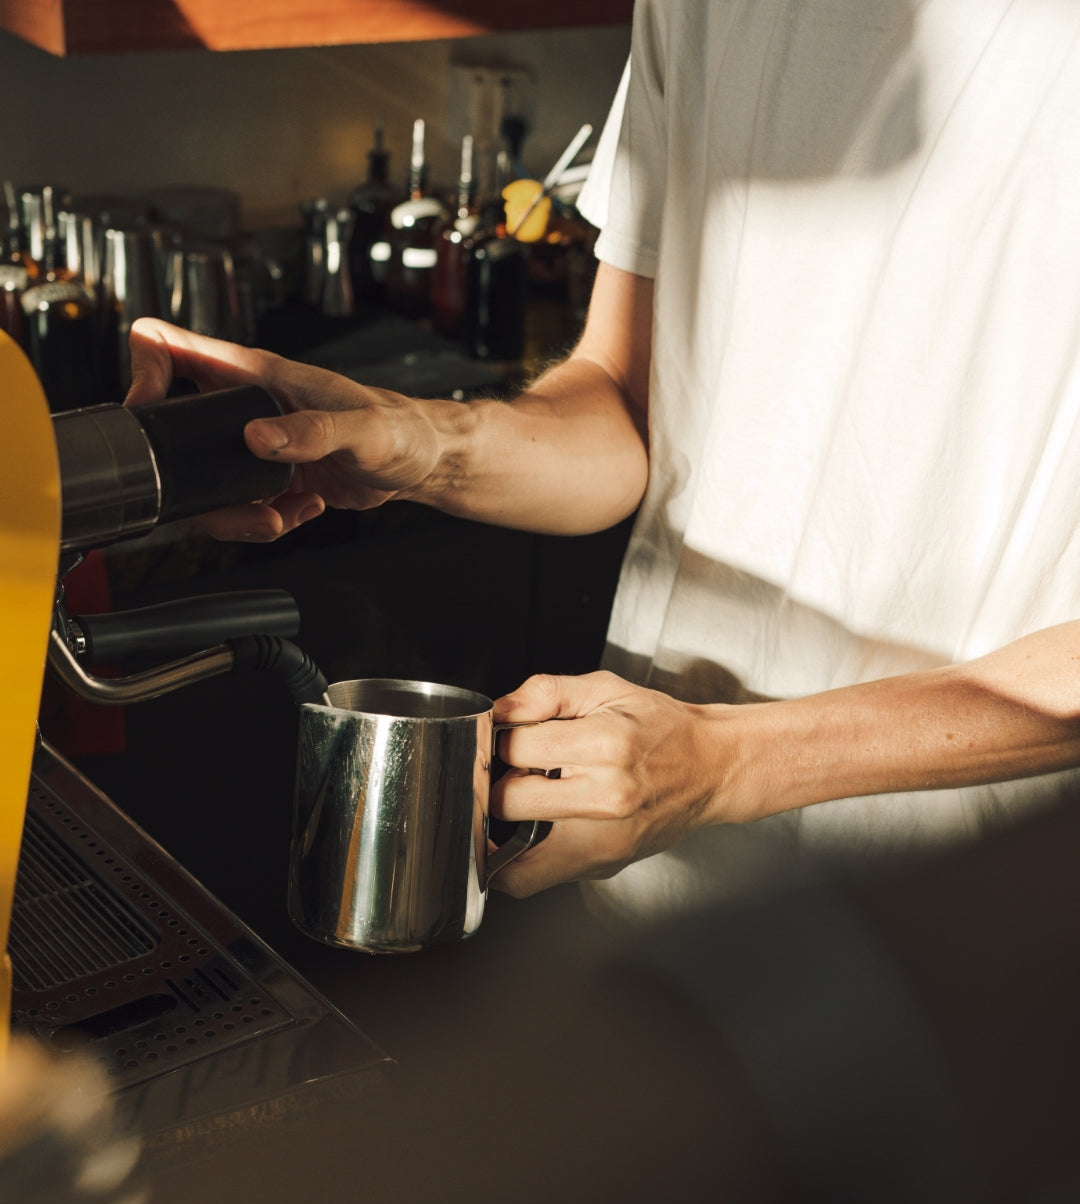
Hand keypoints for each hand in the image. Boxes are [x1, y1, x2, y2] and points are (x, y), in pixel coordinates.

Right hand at [125, 318, 444, 540]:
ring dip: (233, 512)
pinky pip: (240, 504)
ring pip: (205, 480)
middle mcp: (249, 406)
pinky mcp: (270, 476)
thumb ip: (313, 432)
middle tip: (228, 500)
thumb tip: (257, 437)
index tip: (147, 412)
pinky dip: (264, 520)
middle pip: (176, 429)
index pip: (174, 347)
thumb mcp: (362, 430)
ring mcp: (256, 443)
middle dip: (189, 475)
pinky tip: (300, 511)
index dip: (144, 371)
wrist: (423, 461)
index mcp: (260, 376)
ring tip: (277, 517)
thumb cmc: (401, 429)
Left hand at [490, 671, 740, 896]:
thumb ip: (546, 692)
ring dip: (500, 828)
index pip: (516, 748)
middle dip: (497, 782)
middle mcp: (606, 799)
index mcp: (606, 746)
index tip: (508, 737)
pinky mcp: (602, 866)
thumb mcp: (606, 688)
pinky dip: (516, 858)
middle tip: (511, 770)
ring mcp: (605, 842)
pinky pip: (533, 879)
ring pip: (513, 858)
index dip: (501, 739)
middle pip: (508, 803)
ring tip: (518, 801)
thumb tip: (500, 711)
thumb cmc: (661, 727)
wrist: (712, 767)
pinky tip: (526, 830)